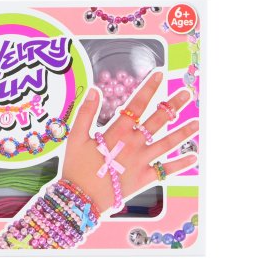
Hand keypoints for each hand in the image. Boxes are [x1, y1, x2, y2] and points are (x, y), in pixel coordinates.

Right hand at [62, 71, 198, 212]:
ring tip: (197, 123)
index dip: (149, 88)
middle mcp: (133, 144)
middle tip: (187, 93)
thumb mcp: (75, 138)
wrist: (80, 199)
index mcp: (117, 132)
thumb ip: (85, 113)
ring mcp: (141, 161)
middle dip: (173, 105)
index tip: (159, 74)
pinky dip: (180, 164)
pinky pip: (165, 170)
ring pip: (167, 143)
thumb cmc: (76, 168)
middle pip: (158, 120)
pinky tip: (193, 158)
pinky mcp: (144, 178)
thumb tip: (94, 90)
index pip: (137, 104)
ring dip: (183, 132)